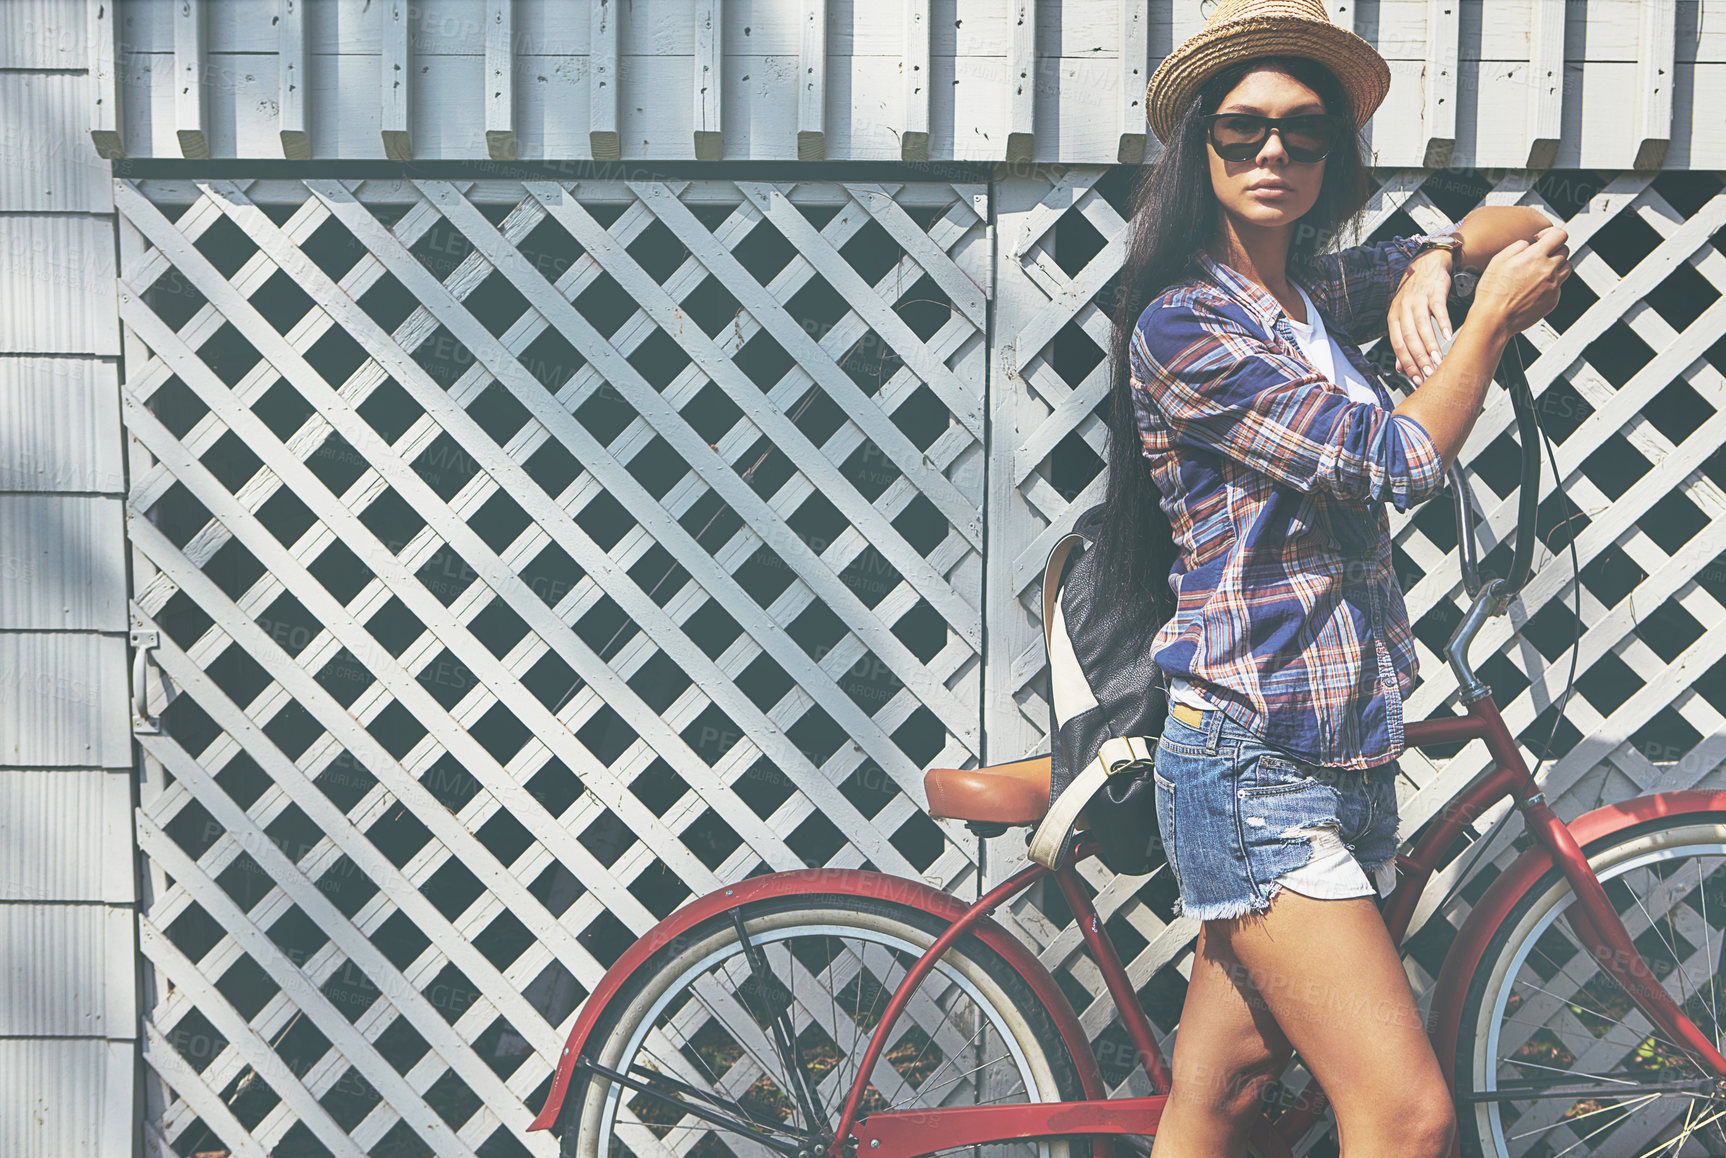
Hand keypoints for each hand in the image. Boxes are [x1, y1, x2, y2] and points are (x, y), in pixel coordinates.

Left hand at [1388, 249, 1453, 382]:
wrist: (1427, 264)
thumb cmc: (1415, 294)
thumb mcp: (1404, 316)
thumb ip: (1403, 343)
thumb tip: (1399, 368)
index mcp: (1394, 318)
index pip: (1397, 345)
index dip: (1406, 364)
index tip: (1416, 379)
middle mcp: (1403, 309)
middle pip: (1409, 338)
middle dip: (1419, 359)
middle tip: (1429, 374)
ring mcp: (1418, 300)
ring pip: (1422, 326)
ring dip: (1431, 346)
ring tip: (1439, 361)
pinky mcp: (1434, 292)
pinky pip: (1438, 309)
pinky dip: (1443, 323)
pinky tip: (1449, 336)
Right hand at [1473, 226, 1570, 336]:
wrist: (1495, 319)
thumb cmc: (1492, 293)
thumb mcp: (1498, 260)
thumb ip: (1517, 246)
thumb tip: (1528, 244)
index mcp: (1535, 257)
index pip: (1560, 235)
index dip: (1551, 234)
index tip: (1542, 239)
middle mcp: (1548, 270)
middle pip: (1565, 250)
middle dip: (1553, 249)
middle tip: (1539, 256)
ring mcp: (1553, 286)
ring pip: (1567, 267)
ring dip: (1557, 265)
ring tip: (1540, 271)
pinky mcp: (1553, 300)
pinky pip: (1559, 286)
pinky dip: (1550, 283)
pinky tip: (1534, 288)